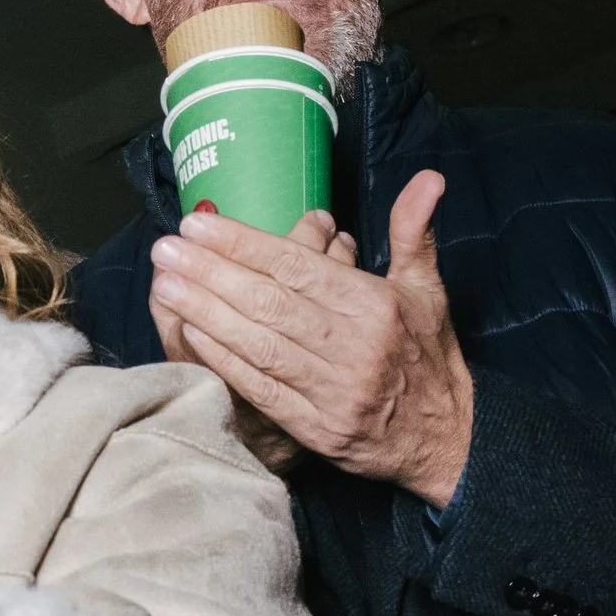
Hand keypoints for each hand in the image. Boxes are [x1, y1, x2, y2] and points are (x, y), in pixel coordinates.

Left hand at [148, 172, 472, 507]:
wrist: (450, 439)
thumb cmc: (428, 355)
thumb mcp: (427, 290)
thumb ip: (413, 232)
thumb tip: (427, 177)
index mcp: (376, 307)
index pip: (297, 268)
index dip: (243, 245)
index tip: (197, 224)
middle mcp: (355, 347)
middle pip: (270, 303)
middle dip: (211, 273)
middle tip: (165, 248)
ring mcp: (334, 391)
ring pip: (260, 344)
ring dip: (206, 312)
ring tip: (165, 283)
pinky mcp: (318, 429)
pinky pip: (263, 390)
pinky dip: (225, 361)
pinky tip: (191, 334)